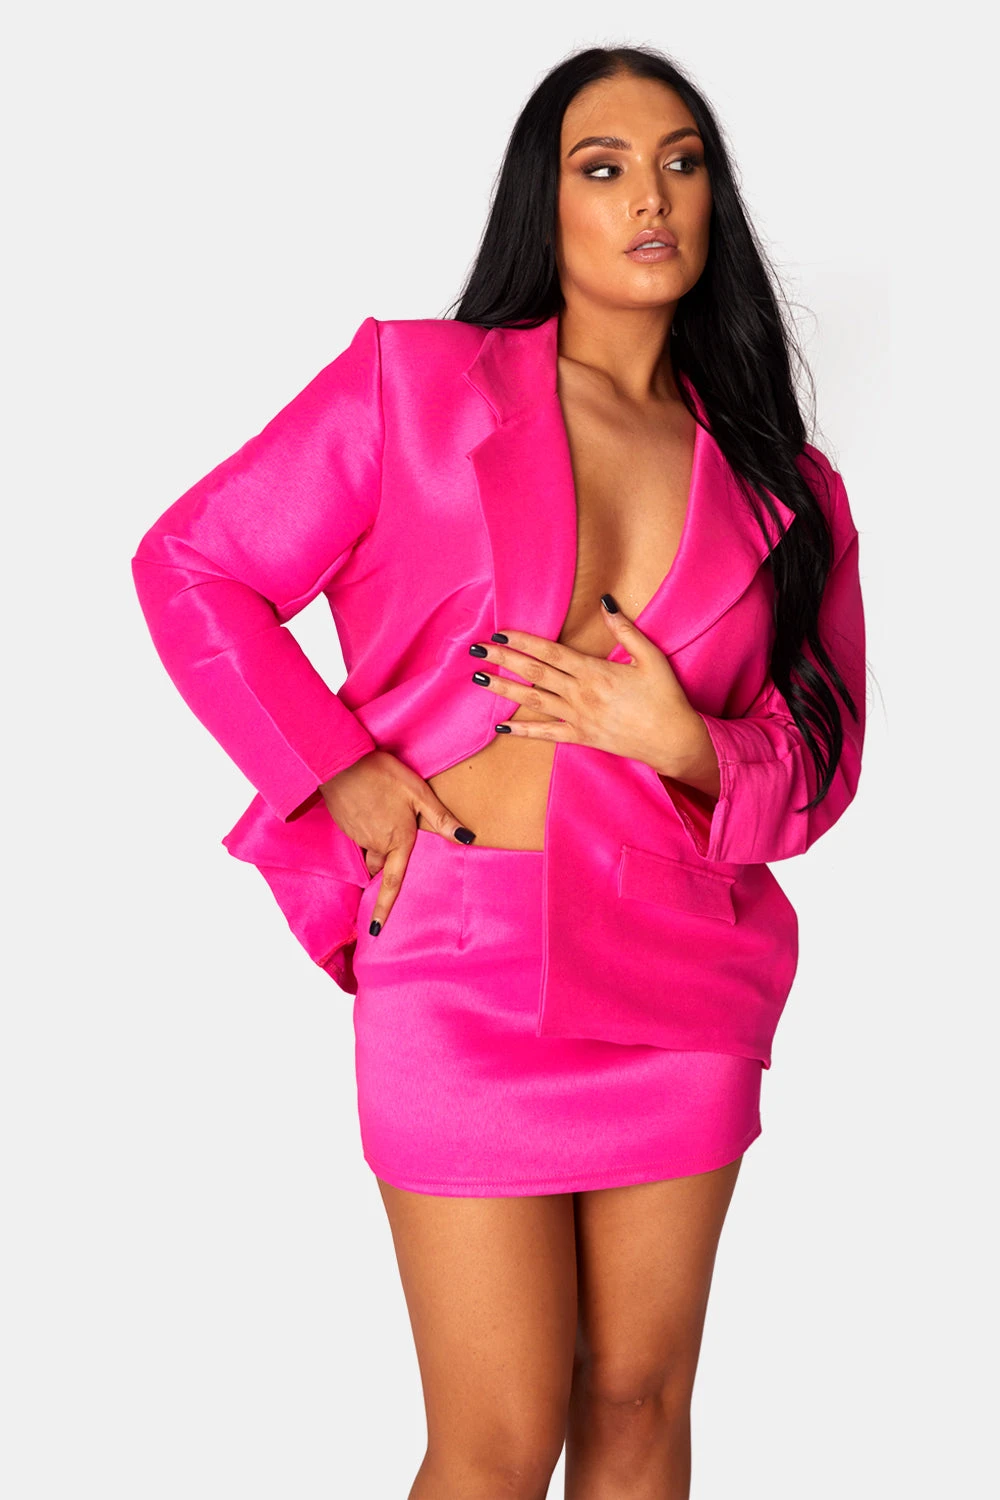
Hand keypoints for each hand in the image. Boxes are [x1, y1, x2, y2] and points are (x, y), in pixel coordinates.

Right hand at [319, 750, 475, 933]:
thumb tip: (467, 839)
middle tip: (394, 840)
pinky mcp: (345, 827)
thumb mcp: (418, 792)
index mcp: (398, 840)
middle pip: (383, 865)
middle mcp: (376, 845)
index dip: (384, 908)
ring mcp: (358, 837)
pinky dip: (366, 829)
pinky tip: (370, 808)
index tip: (376, 930)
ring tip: (382, 815)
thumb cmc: (382, 775)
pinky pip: (359, 838)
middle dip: (388, 862)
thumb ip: (441, 818)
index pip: (392, 884)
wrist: (340, 763)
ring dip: (378, 843)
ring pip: (371, 850)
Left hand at [469, 596, 709, 779]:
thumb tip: (606, 601)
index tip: (500, 633)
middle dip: (504, 660)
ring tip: (478, 679)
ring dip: (504, 689)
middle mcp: (580, 694)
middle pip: (535, 673)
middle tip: (477, 650)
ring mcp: (578, 718)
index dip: (523, 642)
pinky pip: (546, 734)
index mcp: (595, 672)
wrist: (673, 741)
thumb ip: (625, 630)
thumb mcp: (651, 658)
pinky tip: (502, 726)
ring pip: (533, 701)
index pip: (551, 652)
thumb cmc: (665, 698)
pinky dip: (523, 730)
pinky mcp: (581, 737)